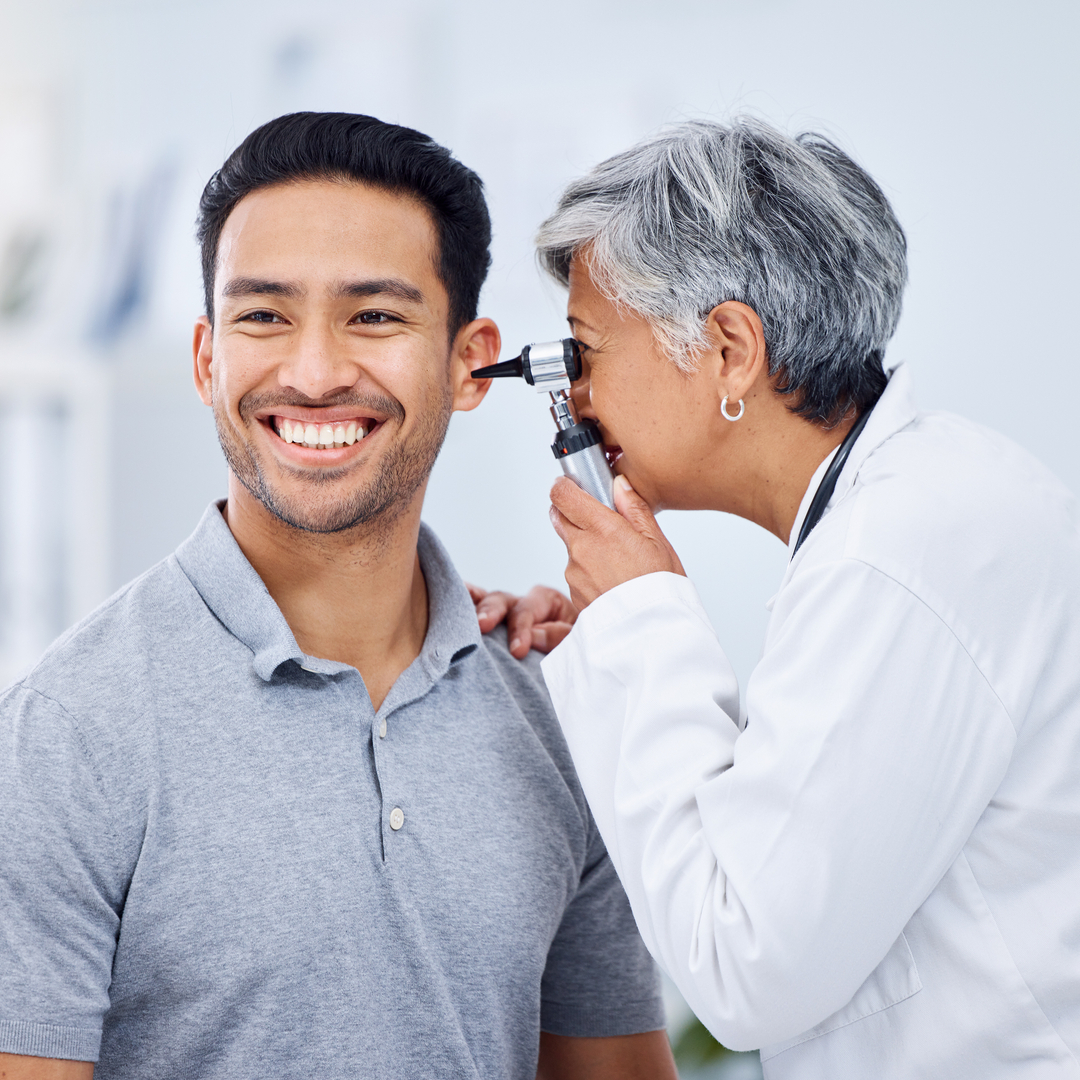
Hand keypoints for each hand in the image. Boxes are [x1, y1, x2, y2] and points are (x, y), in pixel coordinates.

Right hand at [467, 583, 576, 657]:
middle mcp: (521, 602)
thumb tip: (533, 636)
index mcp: (546, 601)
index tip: (517, 651)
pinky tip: (447, 601)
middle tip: (482, 626)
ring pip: (484, 604)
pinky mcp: (491, 626)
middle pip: (502, 601)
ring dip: (471, 611)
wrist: (579, 658)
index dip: (521, 629)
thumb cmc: (579, 646)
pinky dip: (462, 605)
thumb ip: (559, 636)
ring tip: (458, 619)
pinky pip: (474, 611)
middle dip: (491, 613)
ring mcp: (503, 613)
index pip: (527, 611)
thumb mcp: (579, 639)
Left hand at [548, 474, 685, 608]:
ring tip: (617, 562)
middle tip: (599, 522)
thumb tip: (619, 486)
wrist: (651, 633)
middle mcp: (581, 548)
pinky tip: (612, 580)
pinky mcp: (572, 592)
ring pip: (570, 547)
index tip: (572, 485)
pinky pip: (575, 572)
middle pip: (559, 517)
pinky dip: (588, 571)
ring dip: (585, 546)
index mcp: (602, 529)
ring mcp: (573, 572)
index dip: (564, 487)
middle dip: (573, 513)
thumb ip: (634, 509)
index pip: (563, 495)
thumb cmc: (660, 588)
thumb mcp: (658, 542)